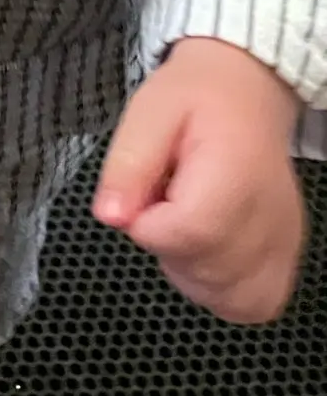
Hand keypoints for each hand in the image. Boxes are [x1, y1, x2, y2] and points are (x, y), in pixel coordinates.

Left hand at [94, 37, 304, 323]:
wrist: (246, 92)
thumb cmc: (194, 99)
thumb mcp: (148, 112)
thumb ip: (128, 165)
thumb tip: (110, 217)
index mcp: (234, 174)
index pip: (189, 233)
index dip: (147, 222)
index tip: (143, 193)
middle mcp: (269, 217)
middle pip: (206, 271)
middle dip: (164, 245)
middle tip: (163, 198)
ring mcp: (283, 242)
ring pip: (229, 298)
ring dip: (190, 272)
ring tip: (182, 221)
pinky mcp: (285, 256)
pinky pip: (255, 302)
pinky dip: (222, 291)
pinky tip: (204, 252)